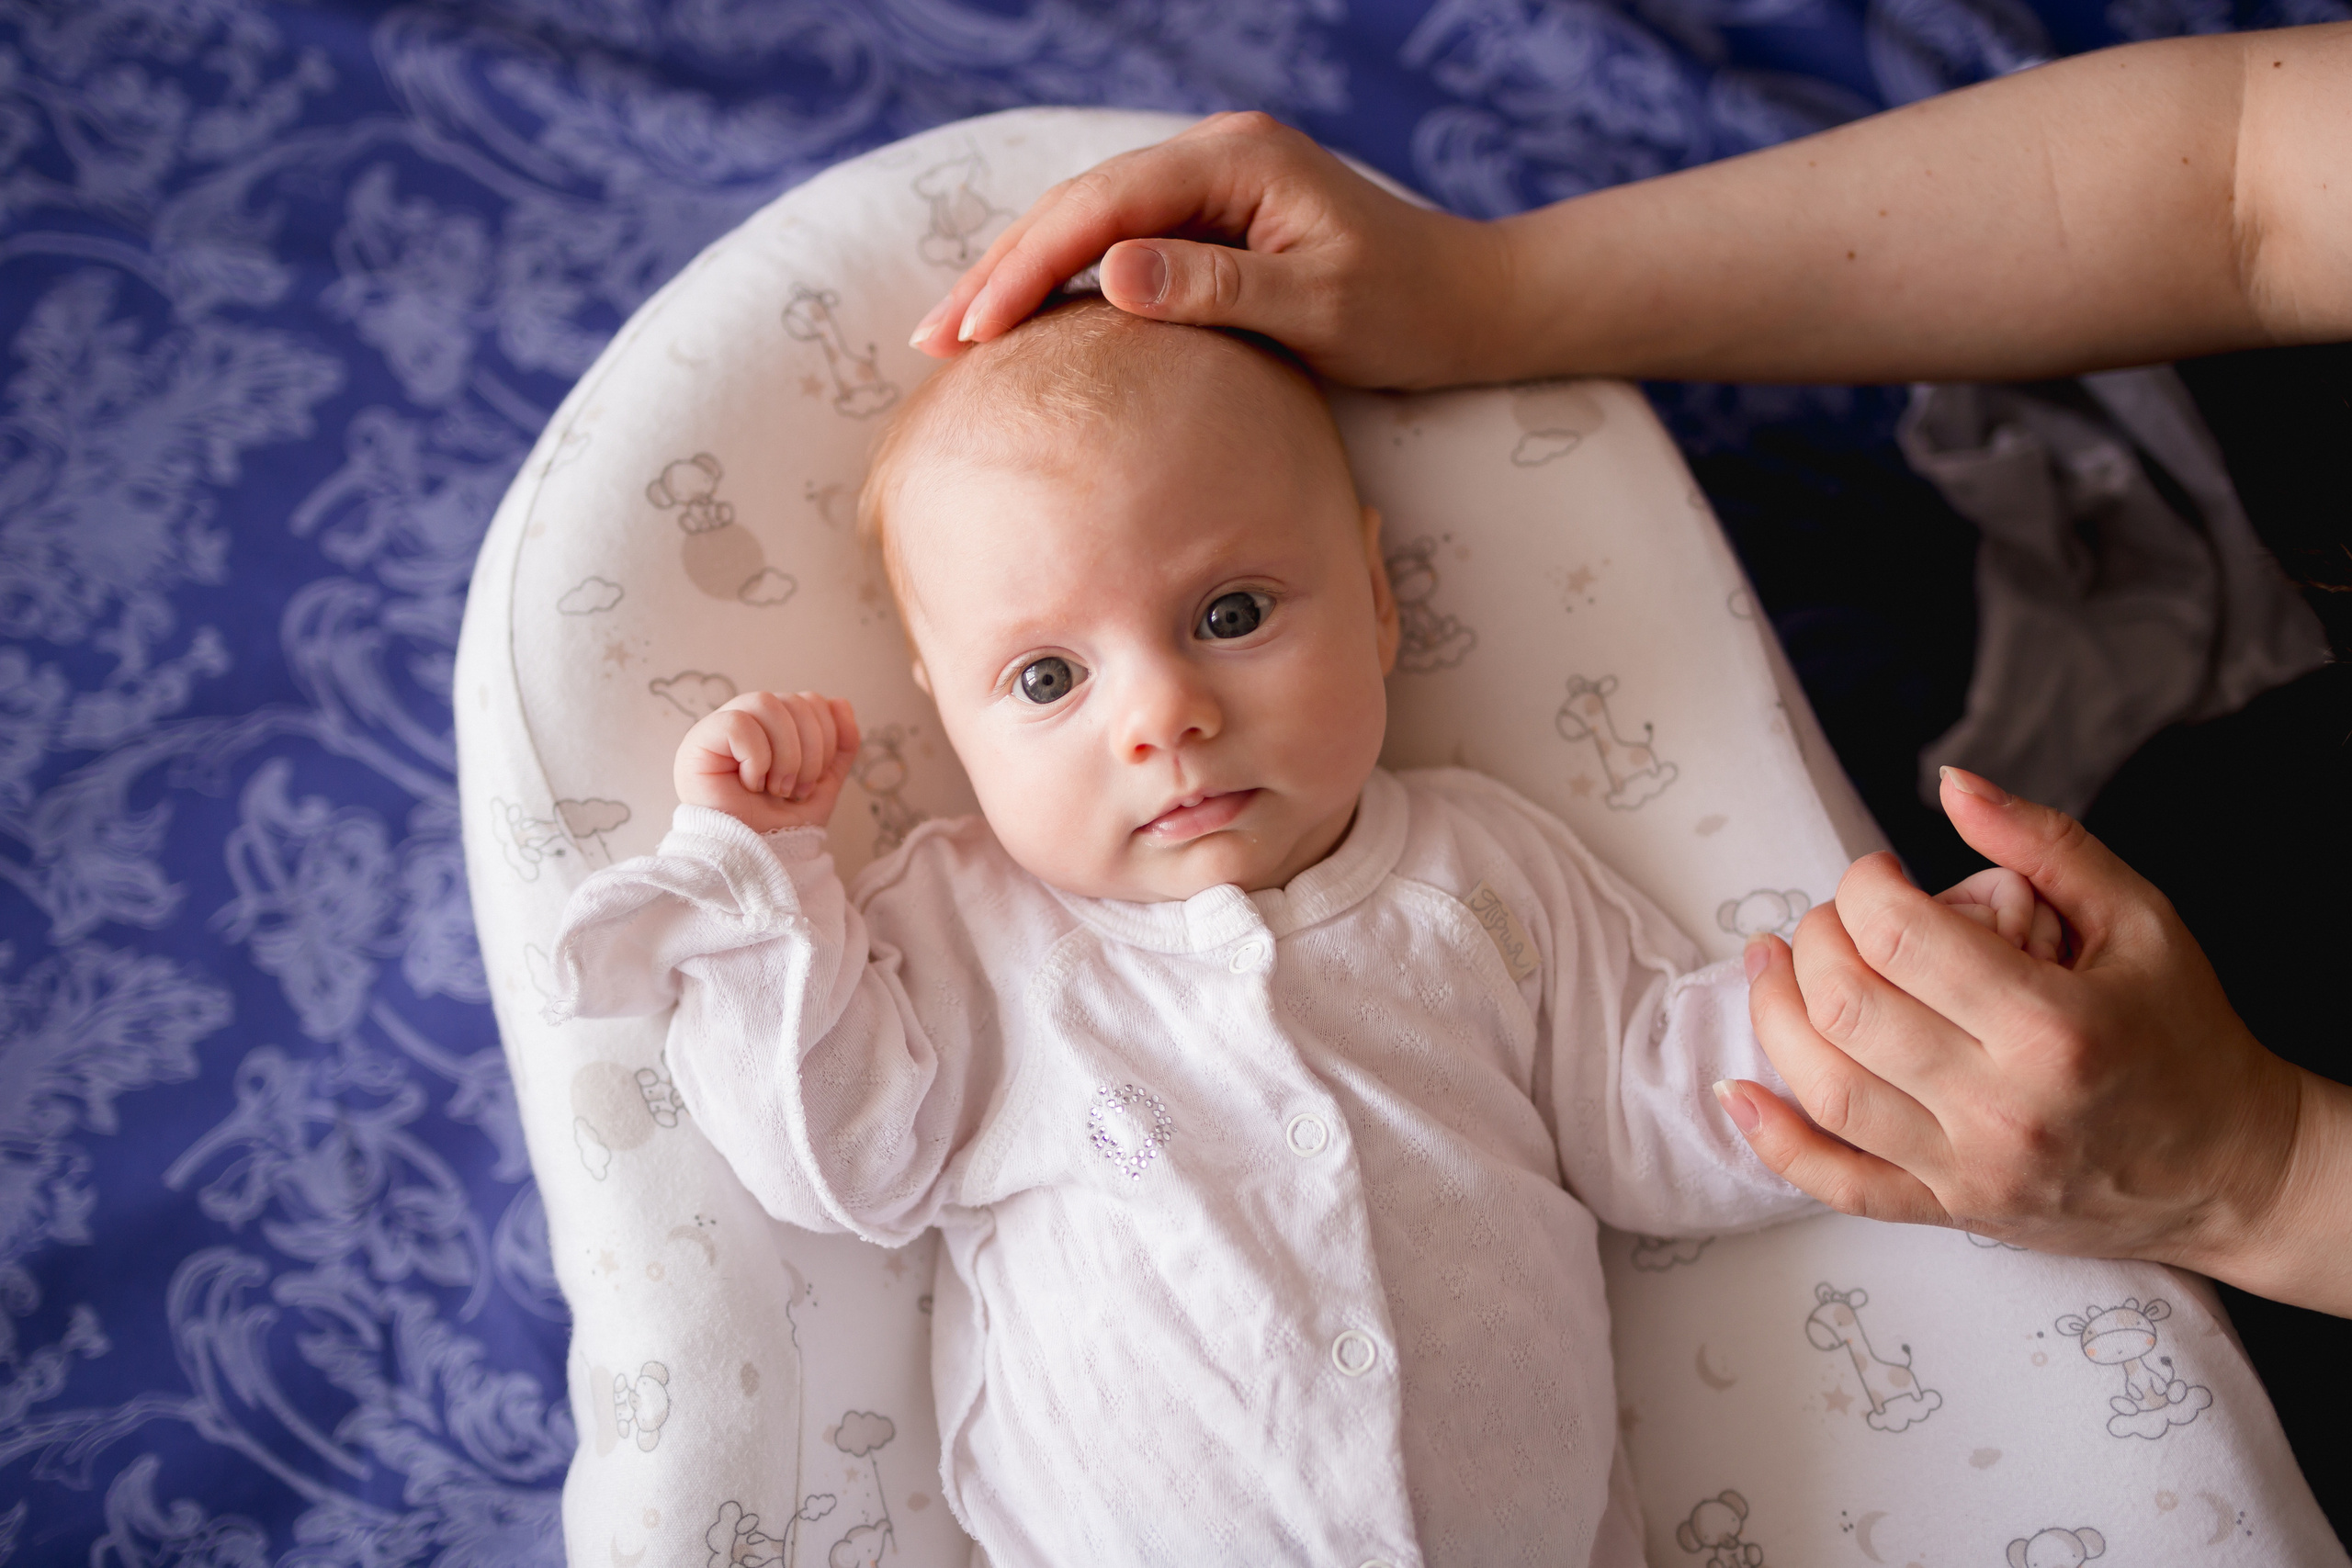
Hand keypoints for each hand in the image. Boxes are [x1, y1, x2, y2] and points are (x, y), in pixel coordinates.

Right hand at [674, 691, 860, 834]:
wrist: (753, 861)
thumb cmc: (779, 826)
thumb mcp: (822, 785)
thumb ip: (839, 745)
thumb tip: (841, 702)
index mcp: (775, 727)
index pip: (811, 701)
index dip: (826, 738)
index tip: (810, 784)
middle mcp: (748, 719)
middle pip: (795, 701)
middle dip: (810, 753)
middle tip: (794, 792)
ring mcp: (721, 726)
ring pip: (767, 703)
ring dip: (786, 755)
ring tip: (775, 789)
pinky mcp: (699, 740)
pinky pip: (738, 723)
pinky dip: (756, 758)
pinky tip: (749, 784)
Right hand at [908, 111, 1506, 388]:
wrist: (1472, 304)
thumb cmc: (1409, 310)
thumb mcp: (1318, 304)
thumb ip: (1216, 285)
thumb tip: (1111, 272)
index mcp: (1235, 161)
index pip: (1101, 208)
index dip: (1027, 268)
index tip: (972, 330)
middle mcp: (1216, 158)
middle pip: (1079, 208)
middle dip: (1001, 273)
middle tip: (932, 342)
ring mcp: (1213, 187)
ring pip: (1090, 226)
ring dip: (1021, 279)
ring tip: (957, 338)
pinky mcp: (1216, 222)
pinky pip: (1120, 246)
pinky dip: (1066, 286)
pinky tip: (1027, 327)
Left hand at [1719, 767, 2350, 1314]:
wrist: (2235, 1168)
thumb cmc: (2184, 1031)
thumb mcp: (2141, 917)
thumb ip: (2043, 843)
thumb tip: (1948, 782)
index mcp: (2053, 1025)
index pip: (1901, 937)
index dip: (1863, 886)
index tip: (1876, 874)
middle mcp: (2005, 1106)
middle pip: (1849, 1009)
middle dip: (1814, 943)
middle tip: (1828, 918)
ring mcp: (1973, 1170)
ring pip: (1828, 1090)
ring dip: (1774, 1015)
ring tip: (1769, 964)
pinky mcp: (1954, 1213)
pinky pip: (1841, 1186)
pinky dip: (1774, 1141)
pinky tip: (1735, 1089)